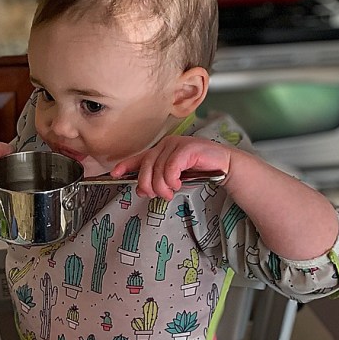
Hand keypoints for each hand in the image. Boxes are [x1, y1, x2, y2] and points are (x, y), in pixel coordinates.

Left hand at [112, 136, 230, 200]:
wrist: (223, 166)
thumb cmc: (198, 171)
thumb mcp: (173, 178)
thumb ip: (157, 181)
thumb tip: (141, 190)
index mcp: (160, 150)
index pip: (139, 157)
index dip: (125, 165)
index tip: (115, 174)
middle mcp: (166, 144)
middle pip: (146, 166)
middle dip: (148, 184)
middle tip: (157, 195)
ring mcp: (176, 144)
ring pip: (158, 169)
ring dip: (162, 186)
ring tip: (170, 192)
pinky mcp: (187, 148)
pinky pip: (170, 167)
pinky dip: (171, 179)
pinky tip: (178, 184)